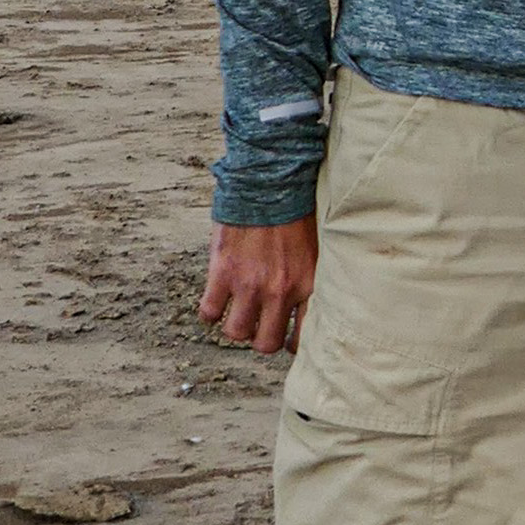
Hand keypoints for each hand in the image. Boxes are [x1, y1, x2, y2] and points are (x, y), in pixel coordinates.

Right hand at [201, 215, 319, 353]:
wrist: (269, 181)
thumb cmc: (295, 209)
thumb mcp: (316, 246)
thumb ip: (309, 276)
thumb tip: (304, 300)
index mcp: (307, 283)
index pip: (302, 336)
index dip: (291, 344)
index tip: (286, 340)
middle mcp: (279, 291)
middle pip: (266, 343)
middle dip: (260, 338)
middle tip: (257, 324)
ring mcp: (249, 284)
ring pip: (236, 333)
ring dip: (235, 325)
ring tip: (236, 309)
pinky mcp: (223, 274)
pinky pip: (209, 312)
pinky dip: (210, 310)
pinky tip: (215, 299)